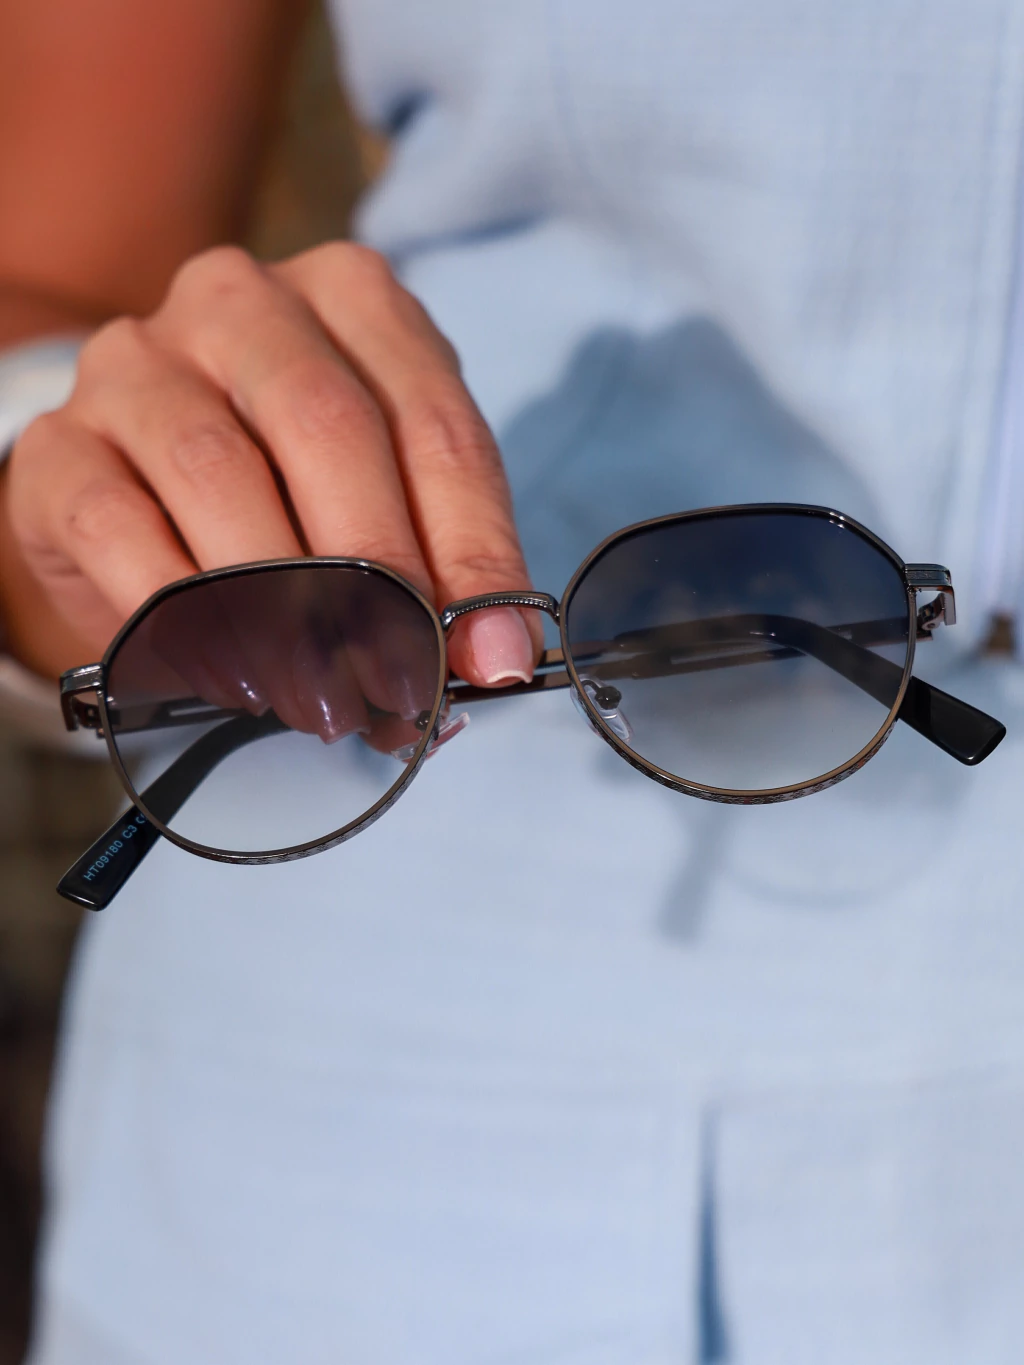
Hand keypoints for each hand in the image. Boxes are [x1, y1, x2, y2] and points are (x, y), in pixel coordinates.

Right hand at [4, 244, 540, 723]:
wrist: (144, 496)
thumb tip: (494, 657)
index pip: (435, 423)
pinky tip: (234, 674)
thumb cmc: (290, 492)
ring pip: (217, 470)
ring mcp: (136, 362)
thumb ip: (444, 560)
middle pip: (327, 427)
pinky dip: (184, 610)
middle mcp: (239, 302)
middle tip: (400, 684)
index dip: (473, 550)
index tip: (491, 656)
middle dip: (377, 575)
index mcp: (351, 295)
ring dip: (282, 602)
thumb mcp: (387, 500)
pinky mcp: (60, 443)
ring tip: (326, 697)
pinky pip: (118, 525)